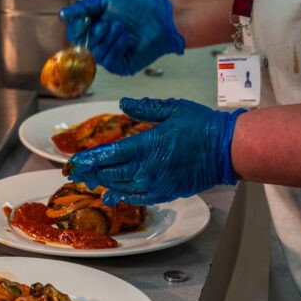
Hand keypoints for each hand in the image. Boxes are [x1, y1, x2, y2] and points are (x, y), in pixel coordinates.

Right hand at [59, 0, 184, 75]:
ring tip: (121, 28)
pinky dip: (116, 48)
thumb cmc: (135, 5)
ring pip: (96, 54)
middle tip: (107, 23)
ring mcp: (110, 55)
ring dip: (108, 39)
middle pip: (83, 46)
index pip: (74, 35)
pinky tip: (126, 38)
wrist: (160, 15)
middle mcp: (99, 43)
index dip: (77, 29)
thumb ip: (82, 7)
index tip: (85, 21)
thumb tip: (63, 14)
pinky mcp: (121, 66)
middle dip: (95, 33)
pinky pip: (109, 61)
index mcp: (92, 28)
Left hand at [65, 97, 244, 204]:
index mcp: (146, 145)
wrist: (228, 150)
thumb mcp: (172, 108)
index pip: (109, 154)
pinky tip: (113, 196)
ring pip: (122, 187)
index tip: (73, 162)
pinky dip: (124, 196)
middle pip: (110, 173)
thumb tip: (124, 103)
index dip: (89, 160)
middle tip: (73, 173)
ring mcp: (157, 182)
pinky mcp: (167, 192)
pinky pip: (139, 197)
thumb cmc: (202, 126)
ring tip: (88, 182)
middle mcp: (147, 167)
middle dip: (90, 173)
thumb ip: (146, 108)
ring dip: (103, 184)